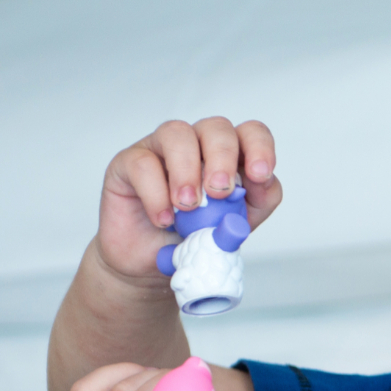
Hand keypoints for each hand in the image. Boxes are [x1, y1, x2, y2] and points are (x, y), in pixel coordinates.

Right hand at [93, 117, 280, 285]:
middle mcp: (196, 145)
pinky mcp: (128, 162)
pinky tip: (163, 218)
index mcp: (228, 157)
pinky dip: (156, 193)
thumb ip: (254, 204)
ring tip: (188, 207)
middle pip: (216, 128)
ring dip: (187, 171)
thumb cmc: (192, 238)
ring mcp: (160, 149)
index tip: (259, 174)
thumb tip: (262, 185)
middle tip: (219, 193)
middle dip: (222, 158)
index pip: (250, 133)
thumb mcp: (233, 226)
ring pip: (177, 133)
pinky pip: (143, 163)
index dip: (259, 147)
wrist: (148, 263)